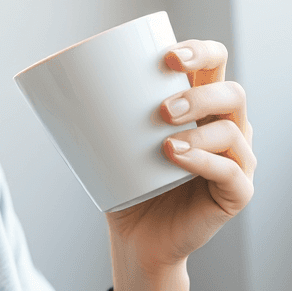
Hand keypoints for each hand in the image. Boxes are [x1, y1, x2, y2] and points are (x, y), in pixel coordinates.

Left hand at [103, 39, 255, 275]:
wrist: (138, 238)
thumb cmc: (128, 183)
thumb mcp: (114, 140)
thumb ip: (101, 111)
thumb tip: (53, 84)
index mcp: (203, 105)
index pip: (215, 62)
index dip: (199, 52)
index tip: (166, 57)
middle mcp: (228, 127)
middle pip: (232, 93)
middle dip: (199, 95)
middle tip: (161, 110)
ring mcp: (238, 161)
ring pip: (232, 131)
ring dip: (198, 131)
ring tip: (164, 142)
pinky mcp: (238, 193)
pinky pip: (231, 172)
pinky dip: (204, 162)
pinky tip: (178, 158)